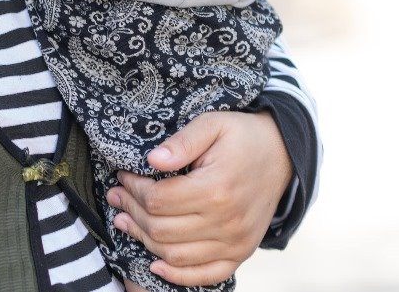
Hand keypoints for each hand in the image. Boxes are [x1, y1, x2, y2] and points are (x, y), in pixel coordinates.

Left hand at [107, 110, 291, 286]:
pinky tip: (155, 263)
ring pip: (175, 254)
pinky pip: (206, 275)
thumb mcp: (212, 124)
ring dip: (143, 240)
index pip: (159, 200)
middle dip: (131, 212)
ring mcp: (236, 242)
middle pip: (161, 229)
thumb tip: (152, 160)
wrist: (281, 154)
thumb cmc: (243, 137)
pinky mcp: (241, 253)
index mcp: (217, 188)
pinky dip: (178, 274)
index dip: (133, 189)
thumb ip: (182, 142)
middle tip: (117, 196)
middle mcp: (227, 221)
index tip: (123, 176)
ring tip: (125, 220)